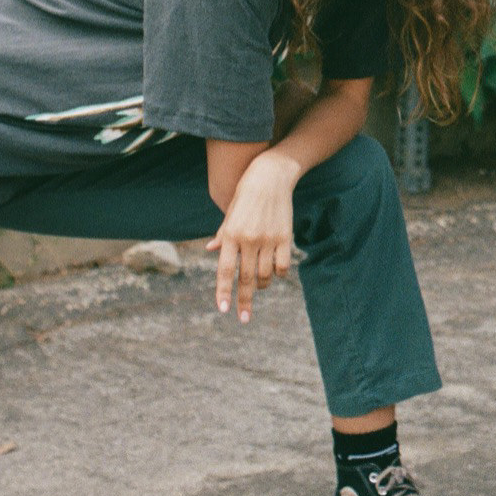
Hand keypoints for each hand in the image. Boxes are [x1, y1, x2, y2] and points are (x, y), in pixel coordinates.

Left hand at [212, 150, 299, 320]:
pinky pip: (282, 265)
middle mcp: (248, 239)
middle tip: (243, 318)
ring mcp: (268, 239)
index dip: (224, 292)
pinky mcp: (285, 237)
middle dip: (243, 301)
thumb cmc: (246, 195)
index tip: (224, 310)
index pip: (225, 271)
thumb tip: (210, 250)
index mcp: (231, 235)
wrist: (271, 176)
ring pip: (264, 274)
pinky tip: (273, 274)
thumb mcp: (230, 214)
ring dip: (261, 285)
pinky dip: (277, 273)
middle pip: (245, 278)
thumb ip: (223, 234)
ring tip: (258, 287)